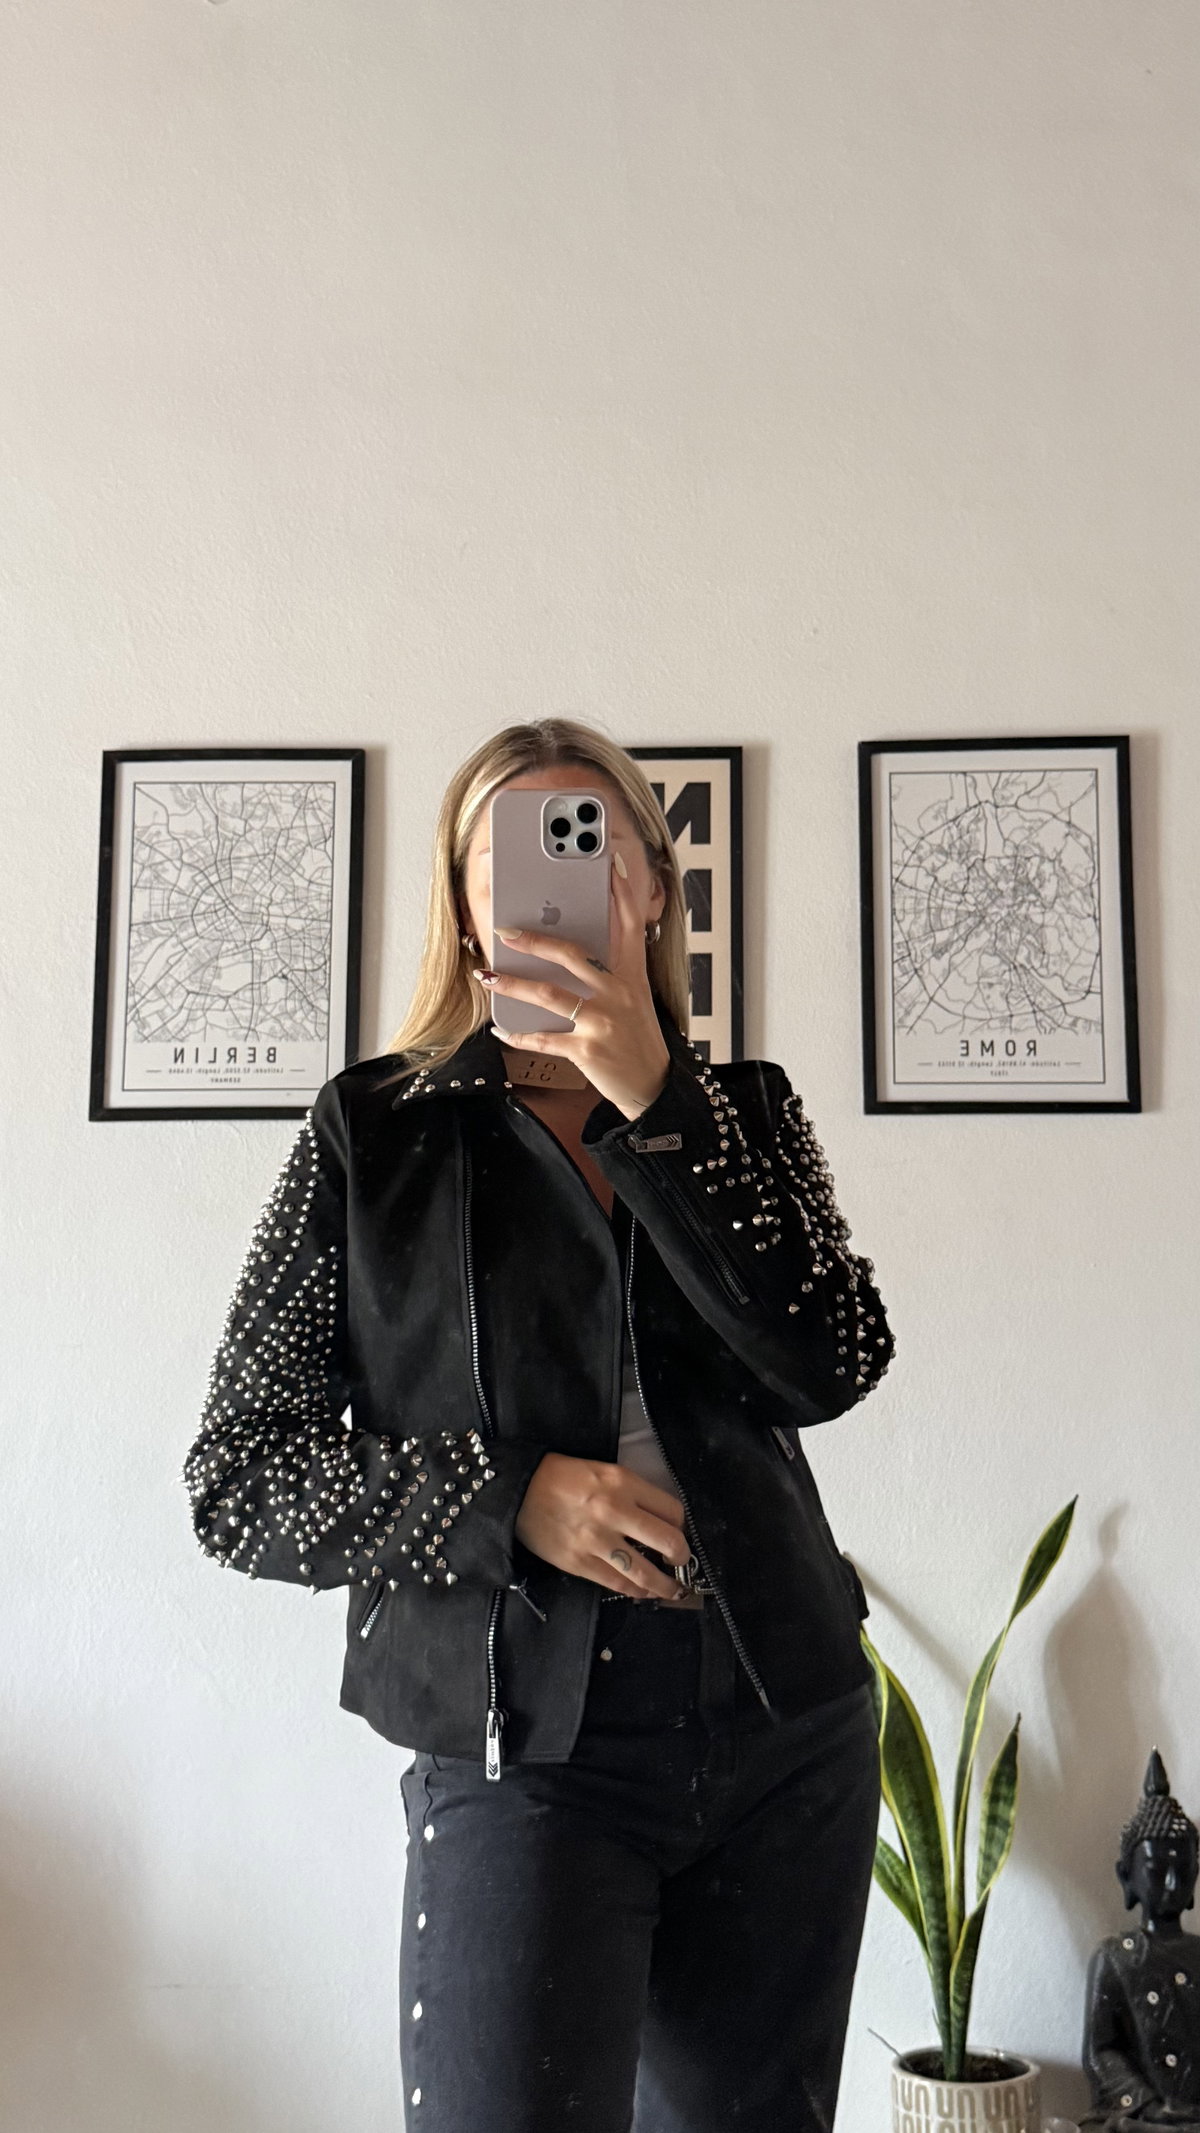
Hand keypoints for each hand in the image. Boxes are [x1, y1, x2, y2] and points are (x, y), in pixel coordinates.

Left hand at [474, 851, 671, 1120]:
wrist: (653, 1086)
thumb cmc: (637, 1039)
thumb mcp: (635, 998)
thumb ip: (612, 971)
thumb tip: (569, 950)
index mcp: (632, 975)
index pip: (629, 925)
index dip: (621, 893)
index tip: (609, 864)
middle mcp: (619, 993)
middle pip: (572, 955)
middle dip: (534, 941)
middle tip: (505, 932)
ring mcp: (603, 1022)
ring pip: (549, 994)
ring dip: (513, 984)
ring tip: (488, 977)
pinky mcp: (588, 1051)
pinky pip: (543, 1038)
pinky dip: (517, 1034)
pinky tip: (501, 1027)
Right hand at [515, 1451, 691, 1600]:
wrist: (519, 1491)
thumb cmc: (563, 1477)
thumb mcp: (604, 1471)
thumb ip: (633, 1493)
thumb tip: (660, 1521)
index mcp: (623, 1483)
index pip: (672, 1511)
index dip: (682, 1526)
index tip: (680, 1533)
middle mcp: (614, 1512)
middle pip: (668, 1542)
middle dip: (682, 1557)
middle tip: (682, 1562)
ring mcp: (596, 1541)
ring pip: (645, 1573)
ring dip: (665, 1585)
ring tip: (672, 1588)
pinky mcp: (579, 1563)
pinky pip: (617, 1584)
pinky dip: (635, 1591)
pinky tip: (642, 1591)